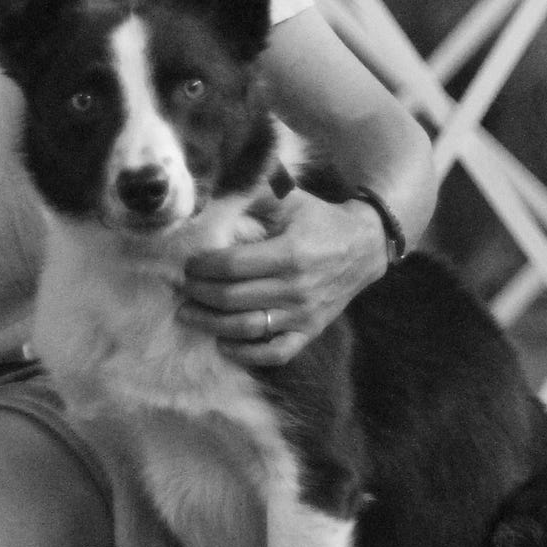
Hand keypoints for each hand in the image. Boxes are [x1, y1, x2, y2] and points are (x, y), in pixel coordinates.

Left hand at [177, 190, 384, 365]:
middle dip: (199, 293)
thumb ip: (254, 194)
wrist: (364, 248)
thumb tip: (214, 192)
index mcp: (290, 253)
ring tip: (188, 314)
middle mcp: (296, 288)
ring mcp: (304, 315)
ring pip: (247, 328)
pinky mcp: (309, 332)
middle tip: (182, 287)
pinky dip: (246, 353)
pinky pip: (275, 352)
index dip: (203, 266)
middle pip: (233, 298)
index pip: (232, 266)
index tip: (188, 263)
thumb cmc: (319, 220)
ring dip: (211, 324)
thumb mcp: (291, 198)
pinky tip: (223, 343)